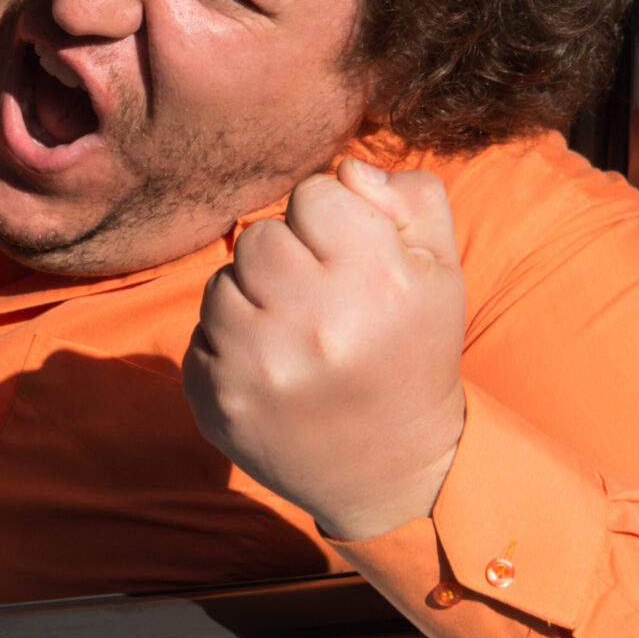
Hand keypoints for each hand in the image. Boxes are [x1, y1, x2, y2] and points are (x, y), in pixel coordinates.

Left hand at [183, 159, 466, 541]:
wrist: (392, 469)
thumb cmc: (413, 354)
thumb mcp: (439, 272)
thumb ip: (408, 198)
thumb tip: (346, 168)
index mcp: (375, 281)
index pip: (312, 195)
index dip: (330, 219)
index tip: (347, 259)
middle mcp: (313, 322)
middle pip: (259, 235)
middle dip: (287, 256)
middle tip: (317, 299)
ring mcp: (256, 365)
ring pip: (221, 281)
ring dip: (252, 299)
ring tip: (294, 334)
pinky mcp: (214, 398)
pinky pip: (199, 333)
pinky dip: (228, 343)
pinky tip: (271, 369)